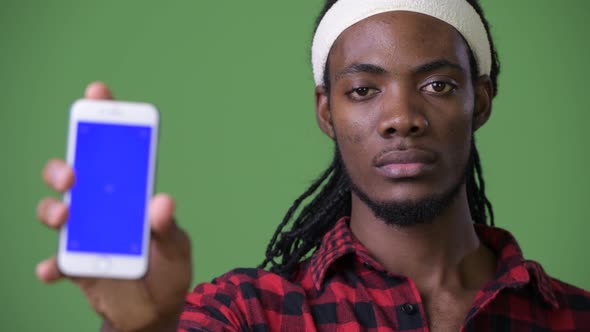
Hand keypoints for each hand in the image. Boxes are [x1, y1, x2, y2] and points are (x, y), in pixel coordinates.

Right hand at [36, 82, 191, 331]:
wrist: (153, 313)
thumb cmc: (168, 271)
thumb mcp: (176, 248)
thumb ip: (168, 228)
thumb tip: (161, 200)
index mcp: (130, 197)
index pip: (117, 154)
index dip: (105, 121)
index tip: (97, 92)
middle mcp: (103, 209)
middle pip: (74, 177)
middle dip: (64, 167)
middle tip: (72, 175)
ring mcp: (85, 235)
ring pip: (56, 212)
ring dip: (52, 210)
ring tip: (63, 216)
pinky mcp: (75, 265)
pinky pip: (55, 261)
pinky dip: (51, 264)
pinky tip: (54, 269)